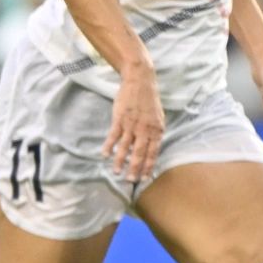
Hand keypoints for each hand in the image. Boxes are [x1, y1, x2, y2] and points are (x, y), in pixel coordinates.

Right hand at [102, 67, 164, 183]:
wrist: (140, 81)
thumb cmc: (149, 100)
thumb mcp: (158, 117)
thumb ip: (154, 132)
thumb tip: (151, 147)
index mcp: (157, 130)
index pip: (153, 152)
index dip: (148, 166)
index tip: (145, 178)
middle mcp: (145, 129)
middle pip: (139, 153)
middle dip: (134, 168)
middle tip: (130, 180)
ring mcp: (131, 124)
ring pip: (125, 147)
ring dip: (120, 161)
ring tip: (116, 172)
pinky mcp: (120, 119)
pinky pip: (114, 136)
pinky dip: (109, 146)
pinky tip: (105, 155)